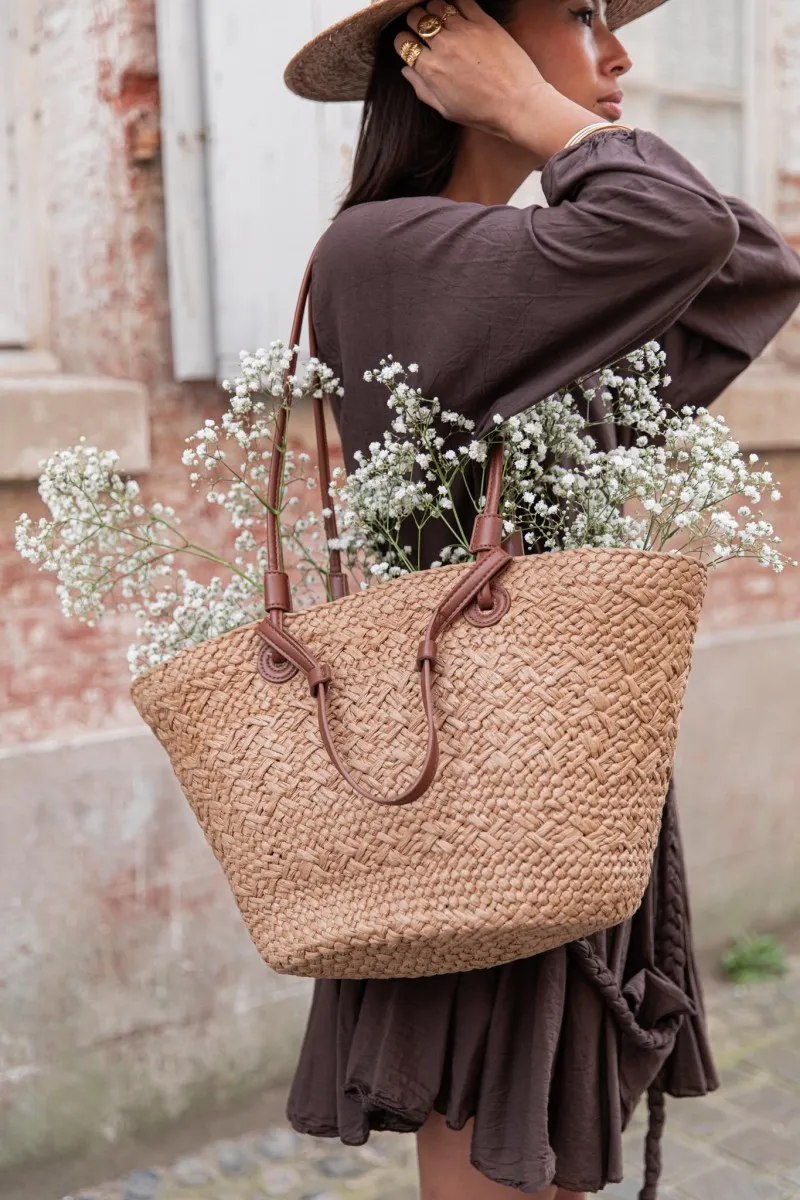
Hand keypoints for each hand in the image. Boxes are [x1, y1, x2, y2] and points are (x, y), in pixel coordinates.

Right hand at [395, 0, 600, 159]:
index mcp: (430, 70)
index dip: (403, 42)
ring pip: (435, 5)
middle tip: (423, 29)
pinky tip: (456, 10)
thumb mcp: (446, 109)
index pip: (403, 42)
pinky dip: (454, 2)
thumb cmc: (483, 113)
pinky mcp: (484, 22)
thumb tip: (406, 71)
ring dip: (433, 10)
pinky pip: (462, 0)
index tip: (410, 44)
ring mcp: (464, 31)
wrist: (518, 104)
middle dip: (414, 22)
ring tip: (440, 19)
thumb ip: (422, 89)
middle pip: (415, 18)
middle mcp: (443, 46)